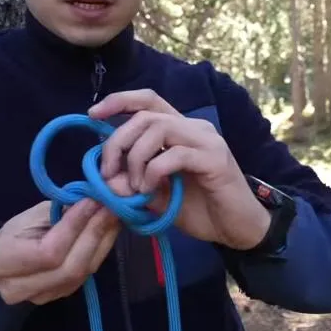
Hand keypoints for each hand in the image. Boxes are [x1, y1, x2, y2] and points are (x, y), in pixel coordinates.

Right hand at [0, 192, 123, 305]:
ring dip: (103, 242)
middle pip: (69, 267)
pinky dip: (101, 251)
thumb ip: (60, 211)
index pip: (47, 252)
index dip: (73, 227)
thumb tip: (94, 201)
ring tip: (115, 215)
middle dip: (94, 234)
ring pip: (82, 273)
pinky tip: (109, 231)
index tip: (91, 201)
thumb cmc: (16, 232)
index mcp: (1, 261)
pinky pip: (87, 275)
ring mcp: (42, 297)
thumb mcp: (31, 215)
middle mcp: (18, 288)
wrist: (5, 262)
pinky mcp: (61, 296)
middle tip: (111, 207)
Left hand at [89, 89, 270, 250]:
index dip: (119, 101)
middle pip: (145, 115)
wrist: (238, 230)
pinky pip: (175, 154)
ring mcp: (207, 141)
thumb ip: (133, 185)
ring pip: (158, 129)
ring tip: (134, 186)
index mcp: (180, 130)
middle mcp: (194, 127)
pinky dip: (154, 171)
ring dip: (135, 157)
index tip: (92, 115)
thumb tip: (106, 180)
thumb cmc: (200, 210)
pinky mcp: (215, 159)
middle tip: (107, 173)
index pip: (148, 100)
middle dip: (117, 142)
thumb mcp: (157, 197)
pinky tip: (151, 191)